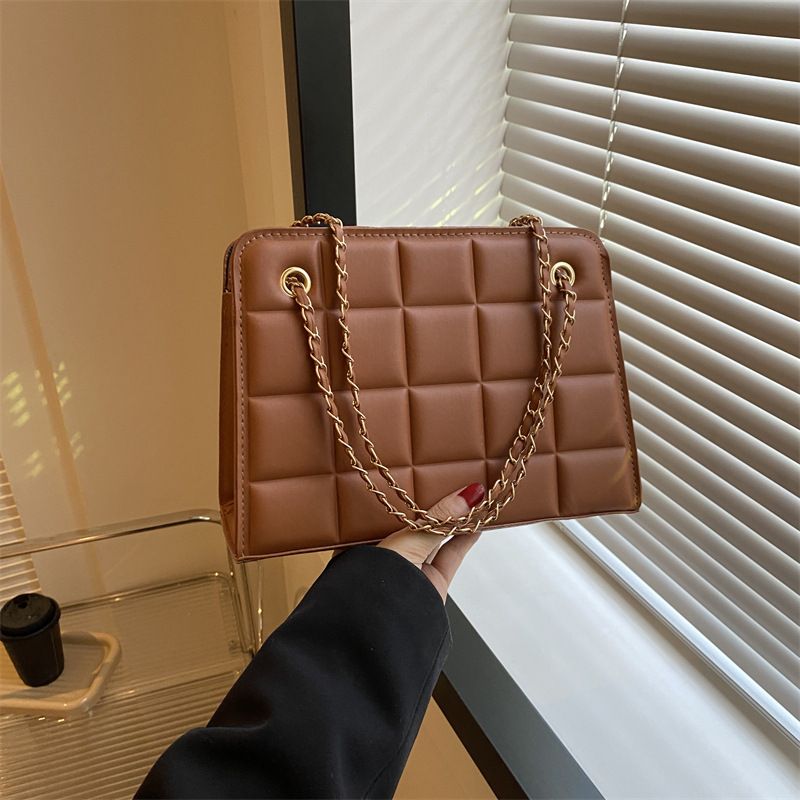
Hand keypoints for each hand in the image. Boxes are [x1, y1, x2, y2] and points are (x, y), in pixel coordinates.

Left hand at [378, 484, 484, 601]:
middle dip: (441, 505)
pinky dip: (465, 539)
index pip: (397, 507)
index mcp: (372, 537)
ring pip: (439, 538)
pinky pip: (452, 555)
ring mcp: (413, 568)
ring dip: (458, 521)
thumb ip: (439, 520)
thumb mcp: (408, 540)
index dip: (418, 491)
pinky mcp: (433, 583)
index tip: (439, 475)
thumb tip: (467, 495)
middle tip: (462, 483)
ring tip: (476, 499)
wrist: (384, 626)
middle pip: (421, 522)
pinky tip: (477, 523)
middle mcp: (392, 552)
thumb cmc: (378, 580)